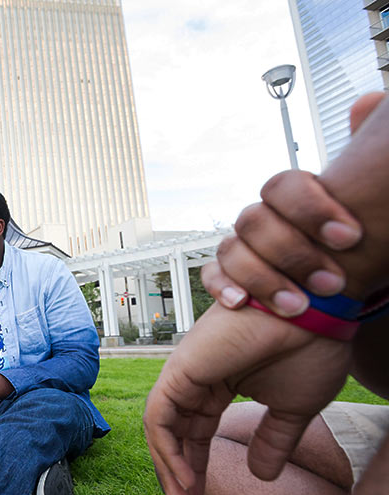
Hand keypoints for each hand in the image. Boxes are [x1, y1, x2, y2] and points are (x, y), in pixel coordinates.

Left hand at [144, 304, 349, 494]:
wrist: (316, 316)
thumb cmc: (308, 349)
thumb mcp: (292, 411)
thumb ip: (272, 441)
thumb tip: (261, 475)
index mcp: (217, 384)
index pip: (194, 432)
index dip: (193, 465)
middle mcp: (195, 378)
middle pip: (172, 432)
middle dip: (175, 472)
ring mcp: (184, 372)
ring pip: (161, 427)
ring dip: (168, 466)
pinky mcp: (179, 370)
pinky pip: (160, 416)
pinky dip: (166, 448)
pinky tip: (183, 475)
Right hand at [204, 94, 382, 314]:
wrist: (340, 290)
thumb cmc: (353, 249)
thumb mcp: (365, 200)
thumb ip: (366, 154)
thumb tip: (367, 103)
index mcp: (296, 200)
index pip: (285, 187)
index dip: (313, 210)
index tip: (351, 238)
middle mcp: (266, 221)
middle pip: (255, 221)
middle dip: (294, 254)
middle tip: (332, 282)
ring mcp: (246, 249)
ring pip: (232, 250)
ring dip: (264, 278)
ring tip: (299, 306)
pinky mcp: (232, 279)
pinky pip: (211, 275)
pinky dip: (223, 286)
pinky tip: (241, 303)